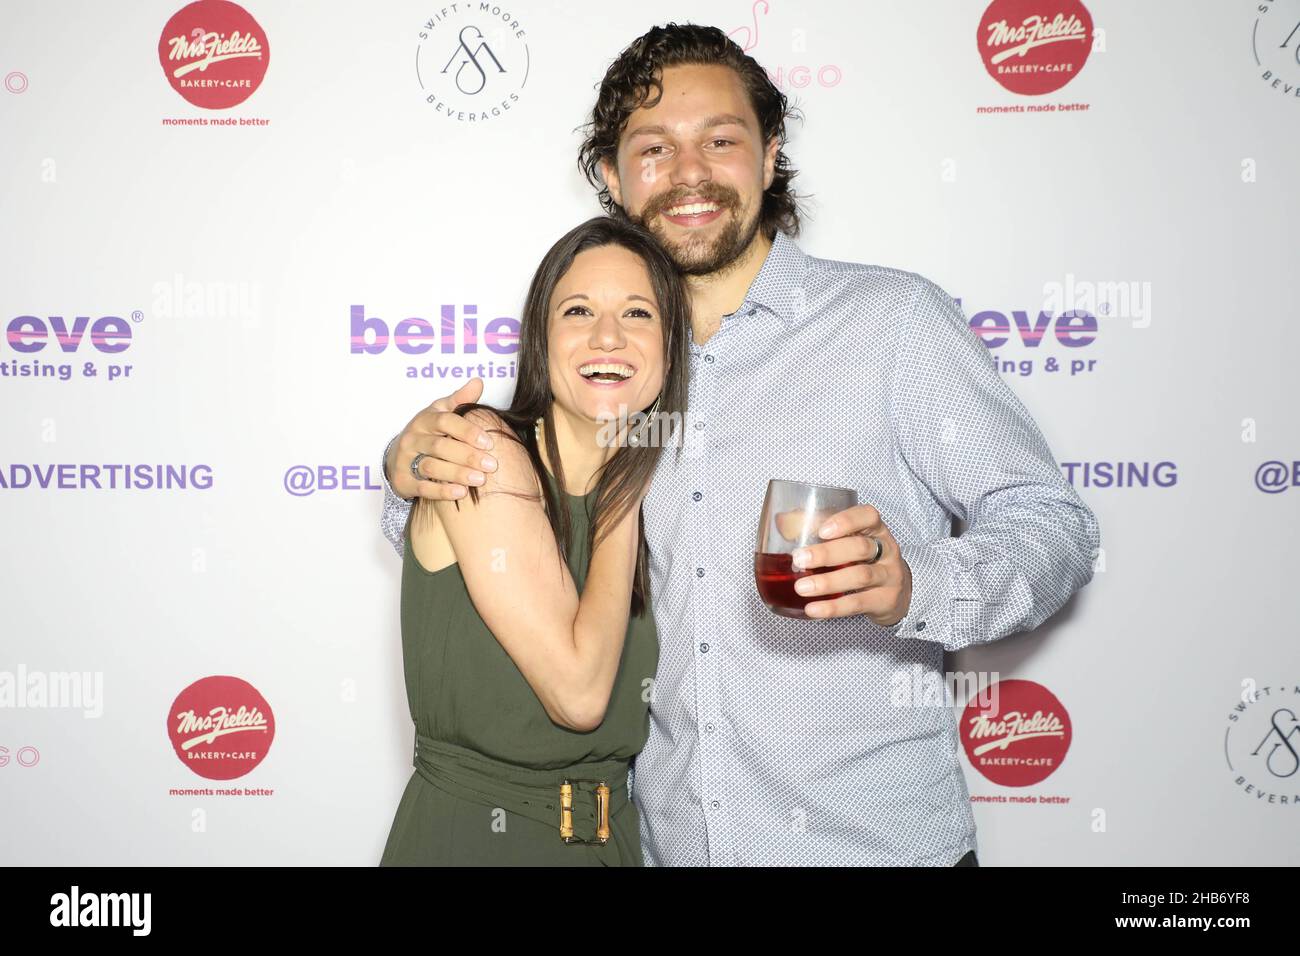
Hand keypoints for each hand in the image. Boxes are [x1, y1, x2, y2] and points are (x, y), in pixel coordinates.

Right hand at [384, 378, 499, 499]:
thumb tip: (478, 382)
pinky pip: (423, 488)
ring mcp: (406, 460)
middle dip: (467, 456)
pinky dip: (442, 491)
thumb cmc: (428, 432)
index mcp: (425, 420)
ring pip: (431, 467)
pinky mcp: (404, 481)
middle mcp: (413, 439)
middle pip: (440, 447)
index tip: (489, 443)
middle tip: (491, 465)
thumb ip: (460, 399)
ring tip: (480, 480)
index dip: (467, 431)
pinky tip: (461, 493)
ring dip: (457, 474)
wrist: (398, 456)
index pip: (445, 422)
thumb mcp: (441, 412)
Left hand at [788, 504, 912, 624]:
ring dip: (828, 582)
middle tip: (799, 559)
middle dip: (827, 553)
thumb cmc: (863, 561)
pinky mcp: (885, 601)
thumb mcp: (850, 543)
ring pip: (860, 576)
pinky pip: (858, 603)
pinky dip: (833, 607)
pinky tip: (813, 609)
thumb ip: (819, 532)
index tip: (822, 530)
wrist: (895, 594)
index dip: (846, 521)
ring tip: (801, 588)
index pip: (868, 516)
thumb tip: (782, 523)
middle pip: (860, 547)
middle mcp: (886, 550)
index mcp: (876, 530)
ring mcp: (889, 576)